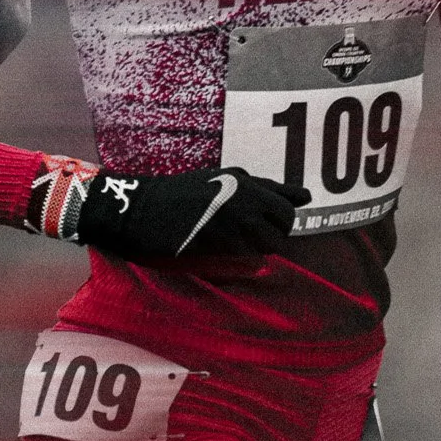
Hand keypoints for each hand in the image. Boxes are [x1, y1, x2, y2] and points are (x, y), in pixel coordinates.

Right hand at [27, 157, 307, 260]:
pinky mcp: (220, 238)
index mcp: (241, 178)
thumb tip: (302, 196)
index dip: (289, 212)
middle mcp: (243, 192)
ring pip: (272, 242)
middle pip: (286, 221)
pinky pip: (250, 258)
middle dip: (276, 234)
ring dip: (260, 251)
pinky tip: (222, 257)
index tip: (286, 222)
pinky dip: (242, 262)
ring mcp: (233, 215)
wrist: (137, 209)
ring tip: (233, 249)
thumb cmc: (175, 197)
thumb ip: (256, 189)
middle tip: (250, 241)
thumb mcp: (216, 182)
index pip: (286, 198)